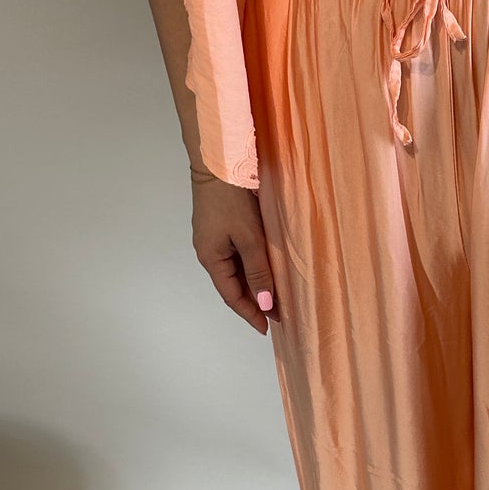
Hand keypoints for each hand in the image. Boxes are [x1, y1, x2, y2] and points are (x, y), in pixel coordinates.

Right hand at [191, 168, 277, 335]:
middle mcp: (209, 252)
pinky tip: (267, 268)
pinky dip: (253, 266)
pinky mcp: (222, 226)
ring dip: (255, 284)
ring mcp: (215, 239)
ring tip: (276, 296)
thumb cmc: (230, 197)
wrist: (219, 162)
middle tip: (279, 314)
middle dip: (255, 301)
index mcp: (211, 258)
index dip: (250, 314)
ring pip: (237, 270)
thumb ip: (259, 271)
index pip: (232, 297)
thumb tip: (266, 304)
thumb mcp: (249, 238)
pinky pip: (238, 255)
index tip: (268, 327)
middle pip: (233, 285)